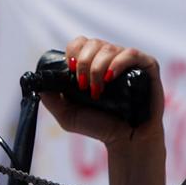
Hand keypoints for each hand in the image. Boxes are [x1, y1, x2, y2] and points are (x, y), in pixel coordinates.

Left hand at [39, 36, 165, 147]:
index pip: (80, 44)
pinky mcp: (147, 67)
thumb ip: (51, 99)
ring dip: (98, 68)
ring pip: (109, 48)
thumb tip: (38, 82)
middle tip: (83, 86)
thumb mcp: (67, 115)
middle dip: (84, 62)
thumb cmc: (99, 127)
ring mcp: (129, 62)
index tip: (71, 70)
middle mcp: (110, 59)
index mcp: (93, 64)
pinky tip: (111, 77)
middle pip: (93, 43)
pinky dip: (119, 62)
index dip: (74, 52)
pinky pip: (132, 54)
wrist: (126, 141)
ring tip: (97, 91)